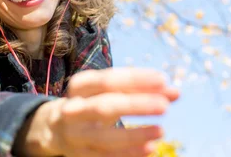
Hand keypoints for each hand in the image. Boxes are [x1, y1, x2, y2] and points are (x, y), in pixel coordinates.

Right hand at [16, 68, 179, 156]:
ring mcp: (76, 135)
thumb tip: (176, 92)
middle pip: (105, 106)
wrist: (54, 127)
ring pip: (105, 136)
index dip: (136, 79)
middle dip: (136, 105)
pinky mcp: (80, 155)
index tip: (163, 80)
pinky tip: (150, 148)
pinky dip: (128, 154)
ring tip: (161, 131)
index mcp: (81, 85)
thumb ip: (142, 89)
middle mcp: (74, 109)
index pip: (109, 79)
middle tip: (164, 106)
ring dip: (135, 135)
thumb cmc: (94, 101)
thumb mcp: (110, 90)